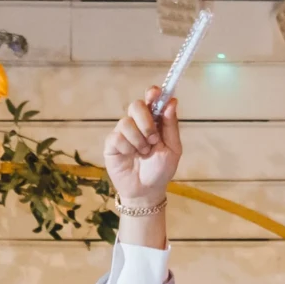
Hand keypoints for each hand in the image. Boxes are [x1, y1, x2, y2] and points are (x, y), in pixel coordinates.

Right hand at [102, 90, 181, 205]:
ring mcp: (123, 132)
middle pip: (136, 105)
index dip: (153, 94)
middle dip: (146, 121)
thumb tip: (172, 101)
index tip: (155, 93)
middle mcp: (137, 123)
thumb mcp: (173, 149)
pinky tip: (131, 156)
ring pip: (126, 122)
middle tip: (154, 139)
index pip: (151, 100)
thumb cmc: (161, 170)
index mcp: (154, 122)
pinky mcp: (111, 144)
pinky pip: (117, 137)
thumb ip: (171, 125)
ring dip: (138, 140)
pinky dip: (127, 148)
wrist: (147, 191)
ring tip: (143, 154)